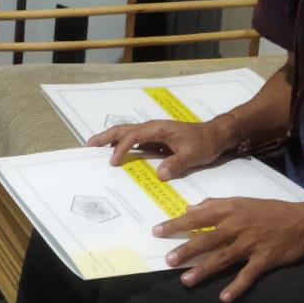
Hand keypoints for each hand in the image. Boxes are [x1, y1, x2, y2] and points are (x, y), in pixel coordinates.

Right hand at [87, 118, 234, 180]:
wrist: (215, 135)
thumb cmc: (204, 143)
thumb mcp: (193, 155)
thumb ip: (176, 164)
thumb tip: (159, 174)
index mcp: (158, 129)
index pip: (133, 136)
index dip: (121, 148)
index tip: (113, 162)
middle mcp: (152, 128)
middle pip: (123, 129)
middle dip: (105, 137)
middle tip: (88, 146)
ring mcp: (153, 132)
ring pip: (126, 132)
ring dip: (109, 138)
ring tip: (94, 147)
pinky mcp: (155, 139)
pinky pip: (133, 139)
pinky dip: (120, 143)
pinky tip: (115, 153)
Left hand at [155, 197, 303, 302]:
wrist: (301, 222)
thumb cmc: (268, 210)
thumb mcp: (240, 201)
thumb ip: (214, 205)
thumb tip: (189, 209)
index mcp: (229, 211)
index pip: (197, 218)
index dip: (177, 225)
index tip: (157, 232)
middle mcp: (236, 227)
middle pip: (206, 240)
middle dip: (186, 250)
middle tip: (168, 260)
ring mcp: (250, 245)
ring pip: (222, 259)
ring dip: (204, 270)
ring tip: (186, 281)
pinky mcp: (264, 260)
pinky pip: (247, 275)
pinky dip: (236, 287)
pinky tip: (224, 298)